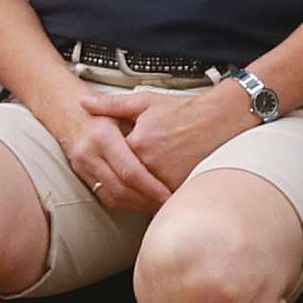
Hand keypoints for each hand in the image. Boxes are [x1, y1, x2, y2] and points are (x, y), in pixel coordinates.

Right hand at [36, 90, 169, 216]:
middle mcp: (89, 154)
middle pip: (121, 189)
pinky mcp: (82, 177)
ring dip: (136, 206)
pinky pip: (105, 198)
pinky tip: (140, 202)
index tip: (168, 194)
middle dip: (146, 201)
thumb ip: (145, 128)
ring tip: (157, 205)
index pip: (129, 171)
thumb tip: (164, 141)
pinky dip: (125, 204)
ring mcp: (82, 168)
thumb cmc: (102, 110)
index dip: (151, 187)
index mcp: (102, 136)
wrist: (68, 112)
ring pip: (112, 198)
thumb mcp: (122, 106)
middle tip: (168, 204)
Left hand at [89, 81, 258, 193]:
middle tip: (120, 175)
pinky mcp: (181, 187)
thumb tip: (83, 104)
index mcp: (138, 142)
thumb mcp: (144, 102)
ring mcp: (167, 178)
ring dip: (134, 193)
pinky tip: (150, 191)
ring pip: (140, 193)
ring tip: (135, 183)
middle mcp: (151, 163)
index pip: (112, 159)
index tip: (108, 157)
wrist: (218, 119)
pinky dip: (152, 198)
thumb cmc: (182, 110)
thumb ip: (111, 105)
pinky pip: (159, 200)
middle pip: (124, 179)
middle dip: (119, 178)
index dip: (109, 158)